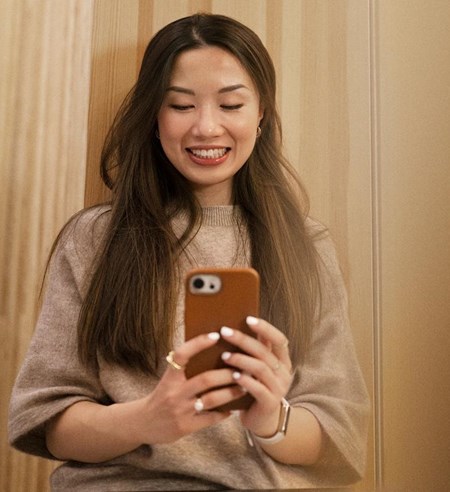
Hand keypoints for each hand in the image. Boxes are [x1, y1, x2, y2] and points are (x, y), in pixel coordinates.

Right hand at [135, 332, 244, 444]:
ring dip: (231, 393)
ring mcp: (180, 411)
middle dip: (227, 374)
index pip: (182, 355)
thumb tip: (211, 349)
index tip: (215, 335)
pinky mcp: (185, 427)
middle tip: (244, 368)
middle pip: (205, 380)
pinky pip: (210, 418)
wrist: (142, 423)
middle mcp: (174, 393)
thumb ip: (185, 368)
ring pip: (211, 399)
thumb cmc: (162, 395)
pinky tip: (233, 408)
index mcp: (170, 377)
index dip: (198, 344)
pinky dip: (224, 413)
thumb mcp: (169, 379)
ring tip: (245, 387)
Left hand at [219, 317, 292, 436]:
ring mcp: (279, 388)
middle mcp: (284, 373)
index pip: (279, 339)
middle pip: (265, 352)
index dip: (265, 328)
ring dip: (241, 359)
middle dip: (244, 340)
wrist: (263, 420)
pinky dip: (245, 380)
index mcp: (283, 360)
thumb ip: (256, 349)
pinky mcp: (269, 403)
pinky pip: (257, 388)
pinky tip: (233, 375)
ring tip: (224, 355)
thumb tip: (240, 322)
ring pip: (260, 368)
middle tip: (225, 332)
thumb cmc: (256, 387)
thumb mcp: (259, 367)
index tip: (248, 318)